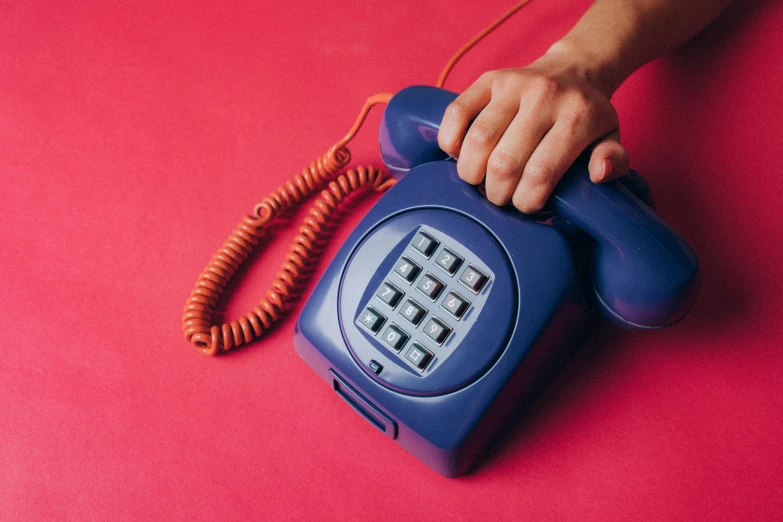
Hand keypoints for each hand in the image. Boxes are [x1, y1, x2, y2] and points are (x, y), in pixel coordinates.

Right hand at [437, 48, 627, 213]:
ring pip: (478, 141)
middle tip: (501, 197)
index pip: (541, 174)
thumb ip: (614, 160)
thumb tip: (598, 173)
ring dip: (472, 173)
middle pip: (504, 163)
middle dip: (497, 193)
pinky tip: (459, 154)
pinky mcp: (487, 79)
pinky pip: (456, 113)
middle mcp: (544, 96)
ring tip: (479, 180)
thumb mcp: (611, 136)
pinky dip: (451, 141)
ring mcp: (512, 85)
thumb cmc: (587, 114)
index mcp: (577, 117)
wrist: (573, 68)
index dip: (526, 201)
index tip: (526, 205)